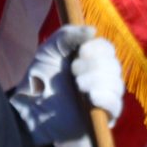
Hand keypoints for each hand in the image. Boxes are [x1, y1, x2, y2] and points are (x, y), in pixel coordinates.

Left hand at [8, 26, 124, 146]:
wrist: (29, 111)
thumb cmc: (39, 81)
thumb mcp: (48, 51)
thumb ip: (66, 35)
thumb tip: (92, 30)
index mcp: (90, 60)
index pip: (107, 49)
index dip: (98, 48)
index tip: (81, 51)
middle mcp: (101, 77)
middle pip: (114, 65)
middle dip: (94, 66)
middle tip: (74, 72)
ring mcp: (104, 97)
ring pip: (116, 84)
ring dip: (98, 81)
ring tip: (79, 86)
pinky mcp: (104, 117)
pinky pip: (116, 105)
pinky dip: (106, 98)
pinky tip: (92, 98)